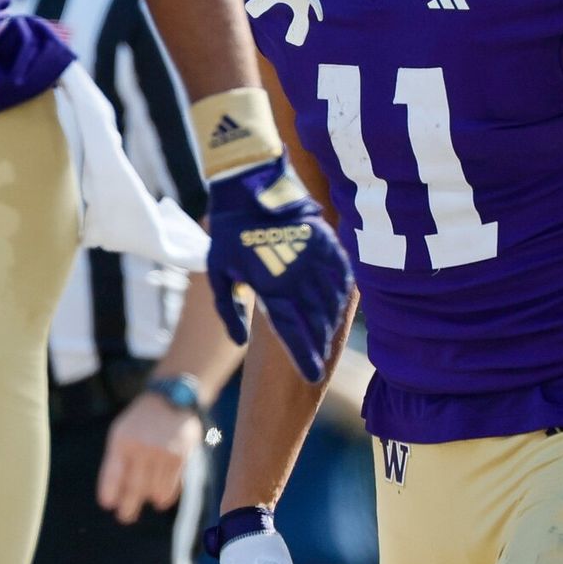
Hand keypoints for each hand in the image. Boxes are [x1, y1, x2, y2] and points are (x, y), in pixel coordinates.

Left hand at [97, 391, 200, 523]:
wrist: (171, 399)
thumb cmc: (141, 421)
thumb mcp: (121, 432)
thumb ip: (116, 460)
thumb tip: (114, 496)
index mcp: (122, 440)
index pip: (113, 475)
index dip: (110, 493)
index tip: (108, 505)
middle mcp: (142, 447)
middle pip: (134, 489)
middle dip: (128, 508)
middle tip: (125, 517)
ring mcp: (163, 452)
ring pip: (155, 492)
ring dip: (150, 500)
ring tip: (147, 500)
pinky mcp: (181, 457)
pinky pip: (172, 488)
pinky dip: (165, 497)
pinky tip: (160, 497)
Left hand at [206, 157, 351, 381]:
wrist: (248, 187)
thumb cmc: (228, 233)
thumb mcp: (218, 274)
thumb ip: (228, 311)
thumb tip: (239, 343)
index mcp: (272, 288)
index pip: (295, 333)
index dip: (305, 357)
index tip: (313, 376)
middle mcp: (299, 277)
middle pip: (316, 322)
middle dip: (319, 345)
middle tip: (319, 359)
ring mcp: (315, 259)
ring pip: (333, 302)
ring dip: (332, 324)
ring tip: (328, 338)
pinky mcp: (326, 242)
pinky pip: (343, 275)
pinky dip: (344, 294)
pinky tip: (341, 306)